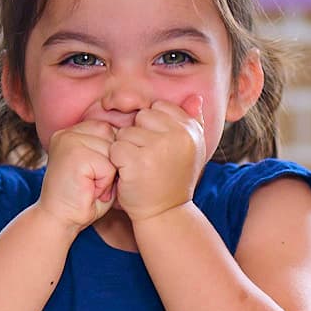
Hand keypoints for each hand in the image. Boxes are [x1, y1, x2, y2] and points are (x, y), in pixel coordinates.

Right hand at [36, 121, 117, 230]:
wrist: (60, 221)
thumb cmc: (82, 199)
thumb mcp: (99, 168)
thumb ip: (110, 150)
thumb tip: (129, 139)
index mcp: (71, 133)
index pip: (108, 130)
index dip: (109, 157)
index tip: (91, 176)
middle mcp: (67, 133)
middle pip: (112, 138)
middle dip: (110, 165)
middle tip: (91, 184)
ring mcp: (69, 142)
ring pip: (112, 152)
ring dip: (108, 176)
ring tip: (90, 187)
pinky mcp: (75, 155)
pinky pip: (108, 167)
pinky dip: (104, 184)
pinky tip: (89, 192)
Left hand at [108, 94, 205, 222]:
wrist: (166, 213)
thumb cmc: (174, 179)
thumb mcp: (192, 149)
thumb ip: (194, 121)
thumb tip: (195, 97)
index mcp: (191, 128)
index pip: (158, 108)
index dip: (152, 127)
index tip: (159, 150)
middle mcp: (179, 135)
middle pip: (141, 117)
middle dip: (138, 136)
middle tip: (149, 160)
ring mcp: (158, 147)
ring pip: (126, 132)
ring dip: (126, 149)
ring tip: (140, 168)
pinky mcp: (138, 161)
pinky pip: (115, 147)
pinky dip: (117, 161)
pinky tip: (130, 174)